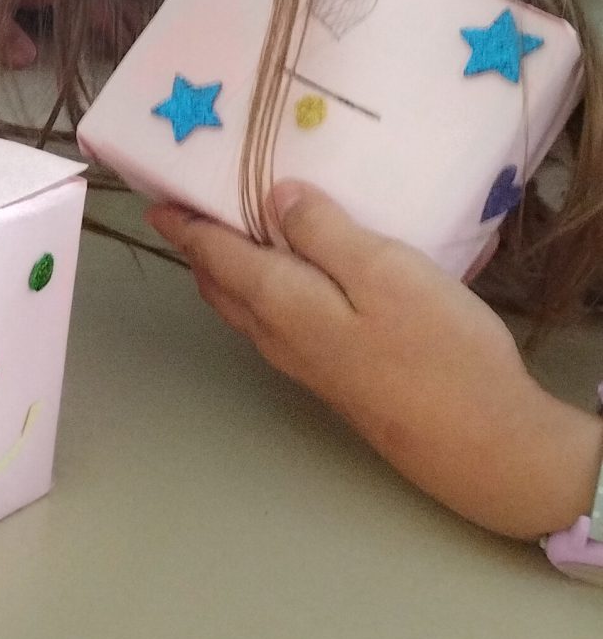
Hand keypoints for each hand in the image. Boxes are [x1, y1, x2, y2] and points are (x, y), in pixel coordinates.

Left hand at [147, 181, 601, 539]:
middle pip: (221, 284)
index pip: (214, 254)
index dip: (183, 222)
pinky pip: (276, 322)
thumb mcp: (384, 271)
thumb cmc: (437, 349)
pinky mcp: (336, 376)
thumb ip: (324, 232)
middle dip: (198, 246)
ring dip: (227, 270)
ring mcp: (306, 362)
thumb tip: (273, 195)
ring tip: (229, 231)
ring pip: (246, 308)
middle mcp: (279, 336)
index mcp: (281, 302)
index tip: (155, 195)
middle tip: (186, 205)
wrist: (482, 443)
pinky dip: (262, 290)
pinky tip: (290, 275)